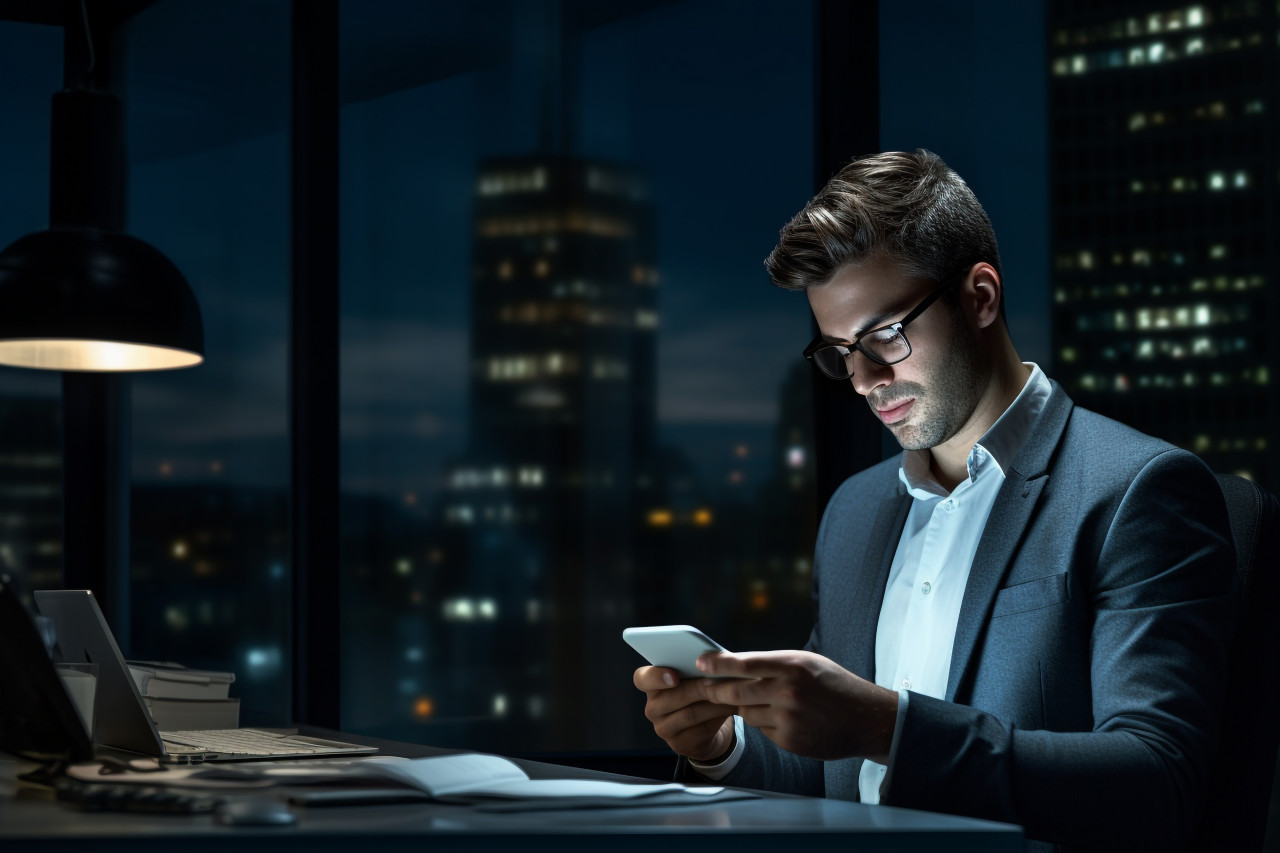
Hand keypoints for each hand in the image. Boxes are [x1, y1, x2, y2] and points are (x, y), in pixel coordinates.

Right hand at [633, 666, 736, 761]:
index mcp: (651, 685)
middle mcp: (653, 708)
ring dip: (714, 702)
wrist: (706, 727)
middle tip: (720, 678)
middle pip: (673, 696)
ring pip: (690, 714)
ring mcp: (663, 728)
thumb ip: (696, 667)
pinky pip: (701, 730)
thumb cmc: (699, 692)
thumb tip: (714, 658)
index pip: (642, 679)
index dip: (656, 676)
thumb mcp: (694, 677)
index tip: (674, 676)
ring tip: (732, 692)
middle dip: (699, 686)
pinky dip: (718, 717)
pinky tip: (731, 708)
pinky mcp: (679, 744)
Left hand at [697, 650, 898, 762]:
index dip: (718, 664)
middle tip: (706, 688)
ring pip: (747, 712)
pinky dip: (767, 725)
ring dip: (749, 707)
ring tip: (771, 702)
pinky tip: (788, 720)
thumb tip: (735, 666)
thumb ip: (774, 664)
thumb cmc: (833, 685)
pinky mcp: (790, 740)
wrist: (866, 719)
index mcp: (793, 666)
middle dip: (717, 690)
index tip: (699, 662)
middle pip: (736, 692)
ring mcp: (789, 718)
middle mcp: (788, 692)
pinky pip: (763, 731)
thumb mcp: (807, 663)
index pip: (744, 663)